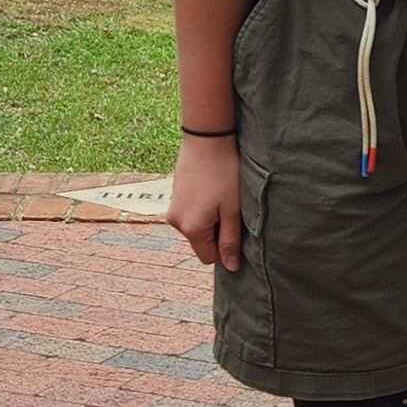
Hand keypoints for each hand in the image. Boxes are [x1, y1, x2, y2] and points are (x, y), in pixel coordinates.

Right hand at [168, 134, 242, 269]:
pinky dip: (203, 207)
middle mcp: (176, 222)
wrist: (206, 139)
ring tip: (220, 195)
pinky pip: (191, 213)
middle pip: (201, 242)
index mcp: (191, 228)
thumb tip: (232, 267)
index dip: (224, 246)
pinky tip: (212, 188)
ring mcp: (172, 208)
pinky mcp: (174, 196)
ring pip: (197, 227)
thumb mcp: (233, 210)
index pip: (208, 257)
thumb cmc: (224, 173)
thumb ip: (230, 240)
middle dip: (217, 231)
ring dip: (211, 218)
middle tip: (229, 207)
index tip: (234, 225)